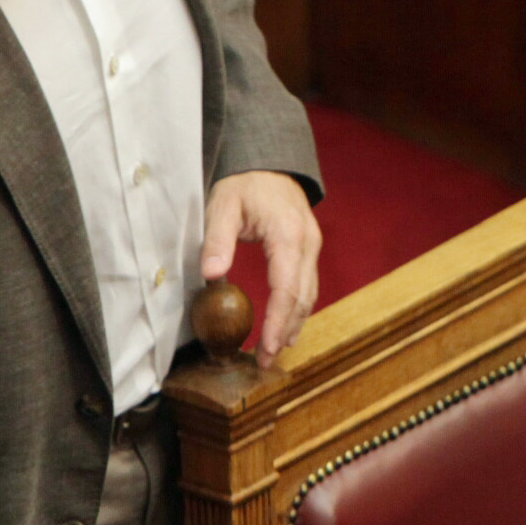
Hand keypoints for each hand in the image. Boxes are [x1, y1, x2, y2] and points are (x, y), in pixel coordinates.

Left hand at [202, 170, 321, 366]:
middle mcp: (308, 243)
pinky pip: (308, 286)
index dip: (277, 321)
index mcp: (288, 235)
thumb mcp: (223, 204)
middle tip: (266, 360)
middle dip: (285, 331)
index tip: (266, 347)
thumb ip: (218, 239)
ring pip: (309, 295)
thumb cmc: (245, 184)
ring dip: (293, 324)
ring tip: (275, 350)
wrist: (269, 164)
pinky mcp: (309, 251)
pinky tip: (285, 326)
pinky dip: (297, 310)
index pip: (286, 288)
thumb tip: (212, 274)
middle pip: (302, 297)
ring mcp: (313, 247)